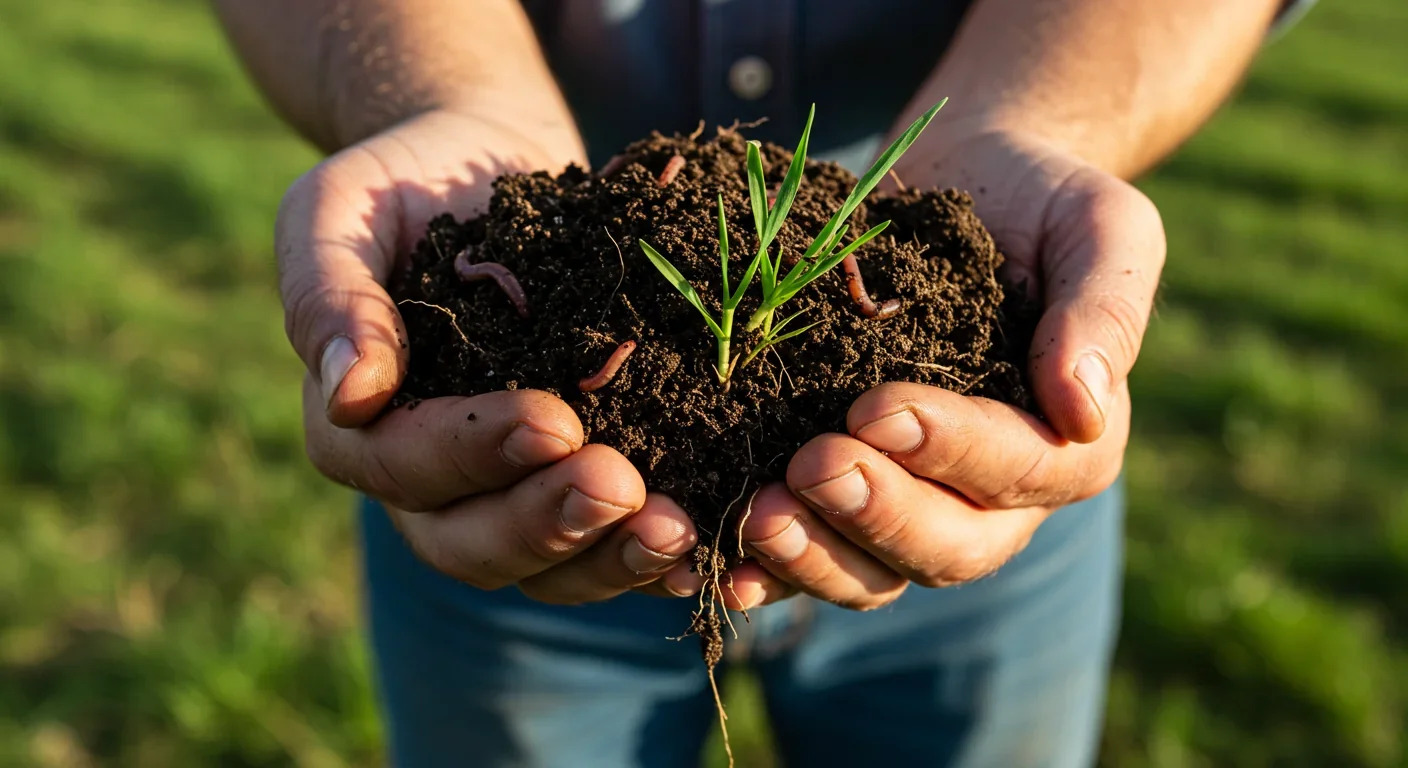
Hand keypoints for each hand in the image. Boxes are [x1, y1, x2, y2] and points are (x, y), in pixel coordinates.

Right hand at [280, 109, 702, 602]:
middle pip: (473, 544)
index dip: (475, 454)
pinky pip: (606, 544)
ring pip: (545, 566)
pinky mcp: (576, 479)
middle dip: (549, 524)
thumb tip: (347, 394)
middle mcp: (429, 482)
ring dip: (609, 557)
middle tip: (621, 488)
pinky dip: (652, 555)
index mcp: (359, 427)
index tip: (553, 420)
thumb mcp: (341, 211)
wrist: (485, 164)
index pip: (403, 466)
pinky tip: (707, 543)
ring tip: (676, 530)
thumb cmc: (403, 183)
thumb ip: (328, 295)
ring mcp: (507, 490)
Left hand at [725, 130, 1163, 609]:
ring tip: (755, 516)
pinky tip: (715, 560)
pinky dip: (768, 566)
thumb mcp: (1099, 226)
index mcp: (1070, 443)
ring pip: (876, 571)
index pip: (1018, 468)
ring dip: (815, 555)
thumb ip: (1105, 308)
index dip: (949, 448)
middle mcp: (997, 497)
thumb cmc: (1040, 201)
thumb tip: (1083, 406)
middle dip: (875, 513)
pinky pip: (815, 551)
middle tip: (808, 466)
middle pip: (948, 547)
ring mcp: (918, 503)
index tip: (875, 409)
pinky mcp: (852, 493)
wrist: (960, 184)